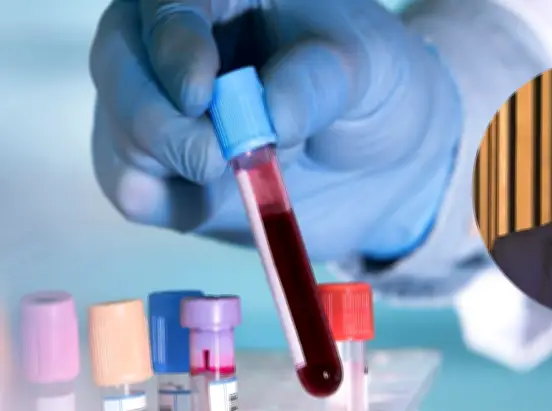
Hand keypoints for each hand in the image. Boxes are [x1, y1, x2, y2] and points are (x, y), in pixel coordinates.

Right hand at [90, 0, 460, 260]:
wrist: (386, 156)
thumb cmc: (377, 88)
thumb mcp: (371, 69)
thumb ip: (319, 81)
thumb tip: (267, 116)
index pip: (170, 3)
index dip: (173, 44)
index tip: (200, 95)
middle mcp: (177, 42)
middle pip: (120, 64)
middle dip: (160, 119)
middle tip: (215, 159)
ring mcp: (163, 105)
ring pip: (119, 129)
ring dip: (171, 163)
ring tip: (246, 173)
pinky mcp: (164, 168)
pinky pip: (130, 187)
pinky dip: (168, 203)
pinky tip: (217, 201)